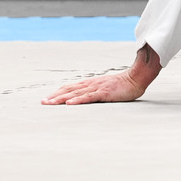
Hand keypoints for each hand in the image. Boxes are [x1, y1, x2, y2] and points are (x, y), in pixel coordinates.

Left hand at [42, 45, 160, 104]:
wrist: (137, 77)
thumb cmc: (124, 85)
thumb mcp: (107, 87)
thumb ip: (97, 91)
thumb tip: (87, 97)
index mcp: (91, 83)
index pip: (71, 87)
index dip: (58, 92)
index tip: (47, 98)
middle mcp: (92, 84)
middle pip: (69, 90)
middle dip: (55, 96)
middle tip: (43, 102)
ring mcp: (98, 88)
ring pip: (76, 93)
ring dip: (61, 99)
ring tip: (50, 103)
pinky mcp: (105, 93)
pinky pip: (89, 97)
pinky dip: (78, 100)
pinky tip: (70, 104)